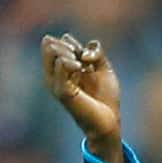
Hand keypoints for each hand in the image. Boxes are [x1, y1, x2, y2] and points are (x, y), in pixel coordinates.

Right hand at [41, 34, 122, 162]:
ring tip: (83, 64)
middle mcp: (57, 75)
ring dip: (69, 52)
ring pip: (53, 53)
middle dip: (69, 45)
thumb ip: (97, 54)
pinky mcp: (62, 91)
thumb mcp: (104, 70)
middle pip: (51, 46)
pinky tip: (81, 68)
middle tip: (85, 59)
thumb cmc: (106, 98)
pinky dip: (70, 62)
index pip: (56, 44)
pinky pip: (59, 68)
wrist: (109, 120)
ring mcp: (57, 83)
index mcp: (64, 69)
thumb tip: (89, 44)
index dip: (71, 42)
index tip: (90, 56)